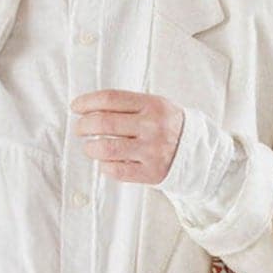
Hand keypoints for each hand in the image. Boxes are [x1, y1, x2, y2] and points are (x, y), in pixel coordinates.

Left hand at [69, 90, 184, 184]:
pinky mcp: (150, 173)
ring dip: (90, 148)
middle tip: (80, 128)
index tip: (75, 107)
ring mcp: (151, 151)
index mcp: (152, 105)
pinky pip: (116, 171)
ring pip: (106, 149)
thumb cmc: (167, 126)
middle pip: (104, 123)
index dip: (87, 102)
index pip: (110, 99)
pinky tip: (105, 162)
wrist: (197, 151)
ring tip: (89, 147)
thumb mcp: (155, 105)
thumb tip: (88, 108)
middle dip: (83, 125)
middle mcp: (152, 126)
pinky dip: (104, 166)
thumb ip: (127, 104)